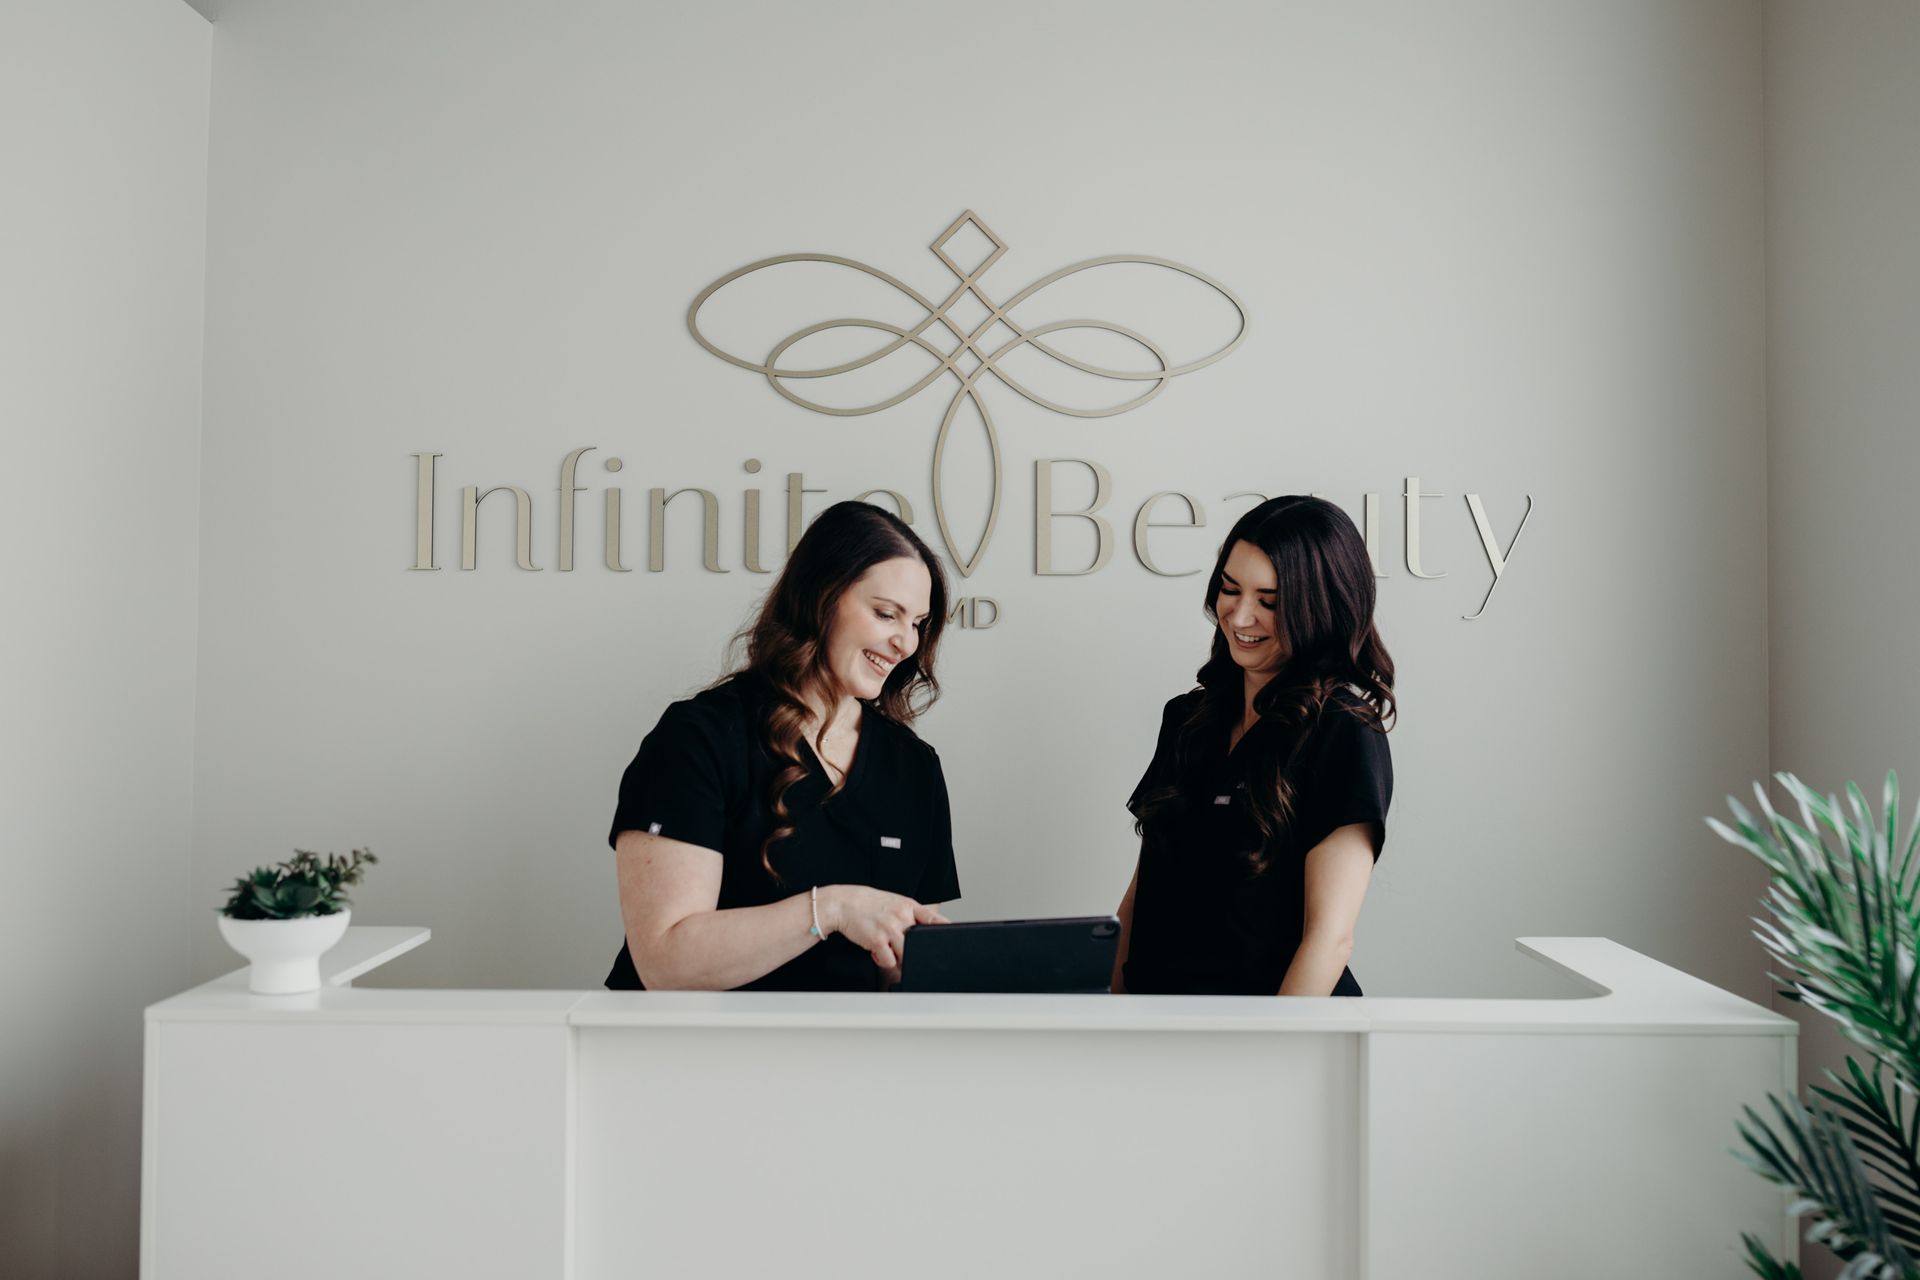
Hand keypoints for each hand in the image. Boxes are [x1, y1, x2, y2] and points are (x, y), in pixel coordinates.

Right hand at [820, 885, 947, 970]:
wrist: (843, 903)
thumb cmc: (868, 904)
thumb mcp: (893, 902)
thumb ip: (908, 915)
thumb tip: (920, 931)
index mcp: (908, 906)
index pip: (933, 918)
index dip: (945, 929)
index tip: (954, 939)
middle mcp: (902, 917)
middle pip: (920, 943)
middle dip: (915, 953)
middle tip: (910, 955)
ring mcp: (890, 928)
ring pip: (906, 955)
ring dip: (898, 958)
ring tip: (888, 951)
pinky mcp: (877, 940)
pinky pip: (888, 961)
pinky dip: (883, 961)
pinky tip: (876, 952)